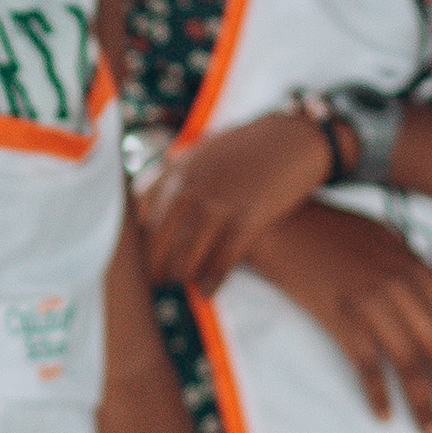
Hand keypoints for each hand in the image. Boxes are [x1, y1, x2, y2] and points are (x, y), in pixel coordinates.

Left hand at [137, 110, 335, 293]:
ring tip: (180, 288)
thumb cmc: (248, 147)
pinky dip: (212, 281)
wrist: (293, 140)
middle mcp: (193, 185)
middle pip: (160, 239)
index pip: (144, 213)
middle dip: (154, 265)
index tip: (138, 258)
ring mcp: (220, 202)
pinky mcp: (248, 218)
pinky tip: (207, 292)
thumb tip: (147, 195)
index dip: (139, 241)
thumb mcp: (204, 149)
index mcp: (179, 169)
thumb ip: (175, 170)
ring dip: (181, 277)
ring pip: (188, 254)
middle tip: (154, 283)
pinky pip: (223, 261)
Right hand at [245, 201, 431, 432]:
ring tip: (430, 430)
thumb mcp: (385, 240)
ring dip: (423, 402)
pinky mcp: (340, 317)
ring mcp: (370, 301)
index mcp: (417, 266)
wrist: (282, 222)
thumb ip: (414, 270)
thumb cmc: (332, 230)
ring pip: (410, 363)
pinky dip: (378, 393)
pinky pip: (367, 364)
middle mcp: (401, 285)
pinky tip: (384, 416)